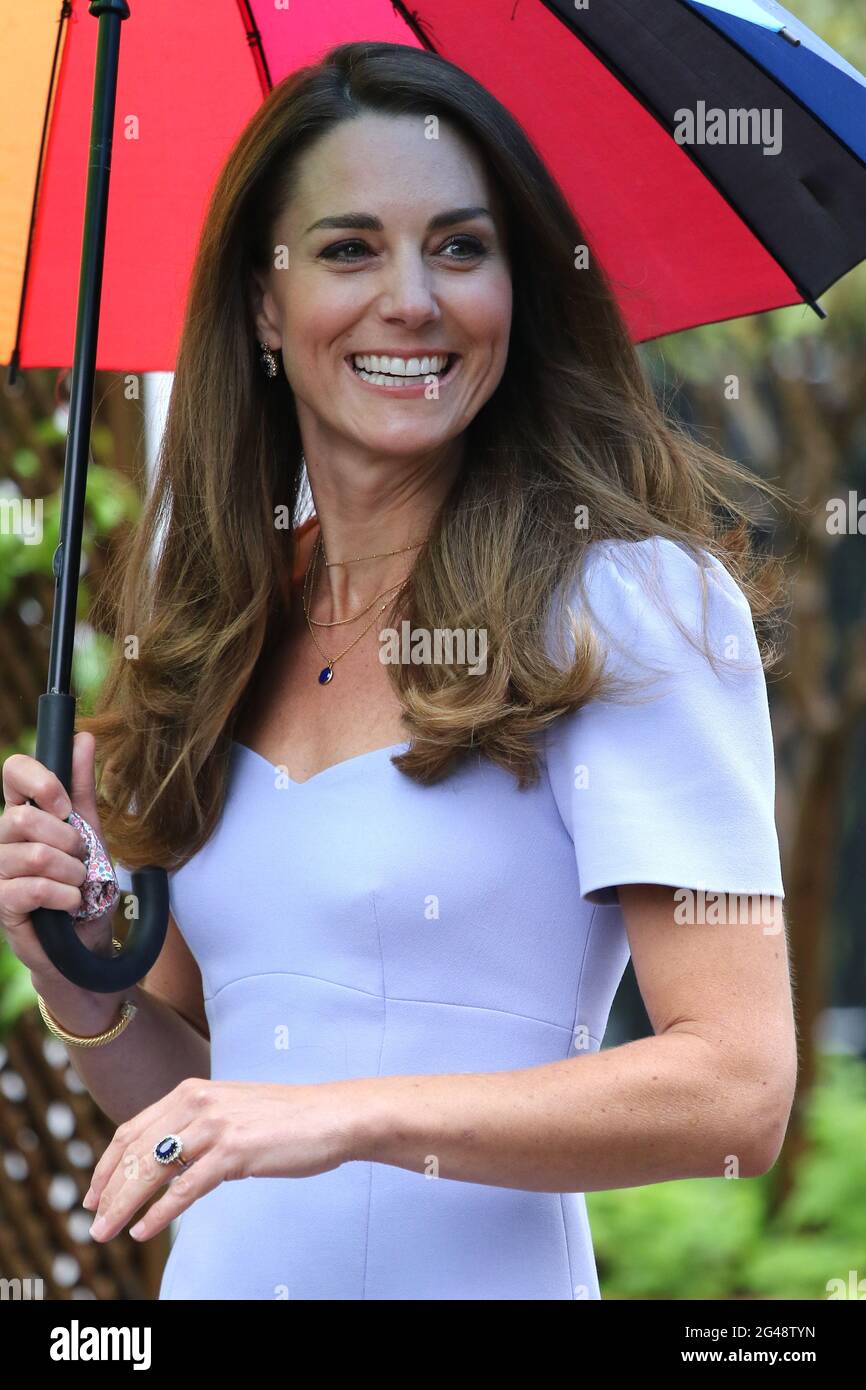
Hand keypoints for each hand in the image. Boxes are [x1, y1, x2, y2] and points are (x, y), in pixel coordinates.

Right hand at [0, 733, 115, 982]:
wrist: (87, 940)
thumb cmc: (84, 883)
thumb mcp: (90, 830)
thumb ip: (82, 787)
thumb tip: (83, 737)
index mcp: (22, 812)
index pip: (12, 771)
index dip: (40, 780)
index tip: (65, 806)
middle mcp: (2, 837)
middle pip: (24, 817)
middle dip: (67, 840)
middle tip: (80, 860)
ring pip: (34, 855)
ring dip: (71, 872)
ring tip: (78, 885)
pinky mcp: (0, 903)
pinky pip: (34, 887)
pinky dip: (65, 895)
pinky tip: (70, 903)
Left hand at [83, 1076, 357, 1241]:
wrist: (331, 1115)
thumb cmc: (283, 1119)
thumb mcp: (229, 1111)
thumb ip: (194, 1127)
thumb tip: (162, 1162)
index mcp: (191, 1090)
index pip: (132, 1130)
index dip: (107, 1164)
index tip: (93, 1192)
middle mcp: (196, 1102)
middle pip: (136, 1152)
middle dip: (109, 1190)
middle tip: (93, 1220)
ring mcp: (215, 1125)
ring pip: (152, 1170)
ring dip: (124, 1205)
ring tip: (107, 1231)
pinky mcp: (234, 1150)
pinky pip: (184, 1188)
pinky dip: (159, 1213)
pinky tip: (144, 1229)